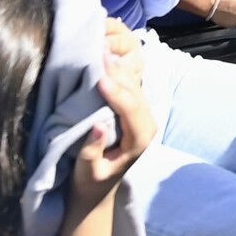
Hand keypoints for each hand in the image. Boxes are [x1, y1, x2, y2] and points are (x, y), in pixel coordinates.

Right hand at [68, 32, 158, 204]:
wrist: (97, 187)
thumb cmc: (91, 181)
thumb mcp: (88, 172)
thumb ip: (92, 152)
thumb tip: (99, 126)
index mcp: (140, 140)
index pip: (131, 110)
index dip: (117, 93)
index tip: (100, 78)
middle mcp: (147, 124)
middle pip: (133, 93)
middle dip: (116, 73)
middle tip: (97, 52)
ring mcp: (142, 114)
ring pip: (132, 85)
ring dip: (115, 68)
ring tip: (98, 49)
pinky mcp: (134, 108)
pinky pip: (127, 85)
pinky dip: (115, 71)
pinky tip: (102, 57)